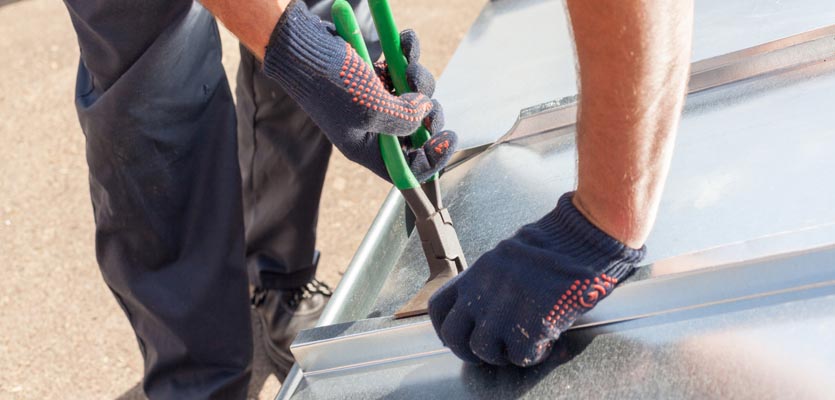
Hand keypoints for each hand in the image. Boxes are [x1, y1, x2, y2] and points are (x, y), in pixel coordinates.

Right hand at [263, 0, 455, 181]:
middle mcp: (370, 127)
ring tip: (409, 66)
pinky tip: (406, 42)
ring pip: (413, 98)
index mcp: (365, 148)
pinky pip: (400, 68)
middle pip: (415, 132)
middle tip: (429, 103)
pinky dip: (408, 54)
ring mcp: (373, 100)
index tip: (447, 139)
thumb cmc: (329, 82)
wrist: (301, 46)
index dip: (431, 159)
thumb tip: (424, 110)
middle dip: (428, 116)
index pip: (405, 168)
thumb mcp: (371, 108)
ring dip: (419, 80)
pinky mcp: (372, 75)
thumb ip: (404, 118)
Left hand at [428, 193, 644, 366]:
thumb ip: (489, 282)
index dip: (445, 327)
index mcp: (475, 274)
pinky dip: (532, 355)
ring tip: (522, 344)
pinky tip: (544, 343)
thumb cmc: (552, 245)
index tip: (457, 336)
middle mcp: (481, 293)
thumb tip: (482, 307)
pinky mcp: (529, 326)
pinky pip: (520, 356)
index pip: (439, 307)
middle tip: (486, 354)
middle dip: (467, 351)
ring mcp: (503, 311)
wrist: (581, 240)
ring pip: (484, 351)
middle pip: (453, 336)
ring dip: (502, 354)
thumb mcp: (506, 257)